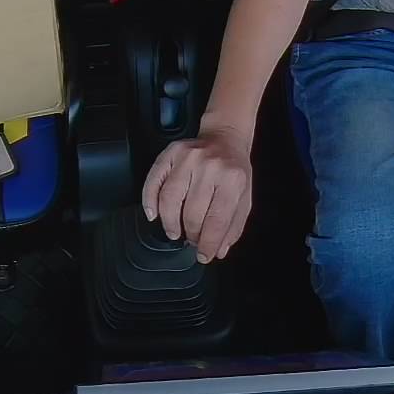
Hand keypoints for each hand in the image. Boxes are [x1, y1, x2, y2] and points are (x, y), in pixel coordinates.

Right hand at [141, 124, 252, 262]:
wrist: (225, 138)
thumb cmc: (234, 171)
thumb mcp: (244, 198)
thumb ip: (233, 226)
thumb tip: (218, 250)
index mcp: (233, 180)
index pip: (217, 220)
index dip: (208, 244)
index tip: (204, 256)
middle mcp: (210, 167)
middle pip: (192, 213)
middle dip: (191, 235)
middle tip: (192, 241)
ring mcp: (188, 158)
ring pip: (170, 199)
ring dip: (170, 223)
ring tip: (175, 232)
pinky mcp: (170, 153)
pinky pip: (153, 181)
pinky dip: (149, 201)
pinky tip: (154, 215)